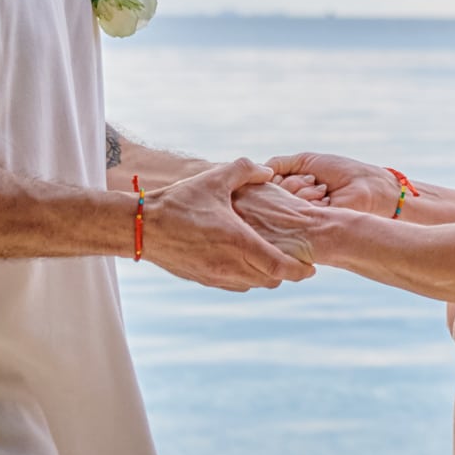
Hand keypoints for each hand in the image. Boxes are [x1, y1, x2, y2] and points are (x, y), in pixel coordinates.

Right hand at [141, 158, 314, 290]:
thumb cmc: (179, 201)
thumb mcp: (214, 178)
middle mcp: (229, 265)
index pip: (280, 267)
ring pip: (252, 285)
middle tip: (294, 260)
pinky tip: (243, 261)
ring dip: (264, 276)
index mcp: (238, 242)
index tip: (312, 267)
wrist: (142, 227)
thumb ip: (245, 169)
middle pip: (270, 280)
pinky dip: (245, 277)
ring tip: (270, 259)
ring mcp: (215, 276)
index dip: (300, 270)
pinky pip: (233, 285)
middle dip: (285, 273)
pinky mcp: (203, 280)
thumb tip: (268, 171)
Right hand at [269, 151, 397, 215]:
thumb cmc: (341, 172)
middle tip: (315, 181)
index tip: (306, 174)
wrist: (367, 186)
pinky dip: (310, 197)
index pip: (266, 185)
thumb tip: (258, 169)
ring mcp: (297, 221)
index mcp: (288, 193)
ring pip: (280, 201)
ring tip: (323, 189)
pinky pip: (293, 210)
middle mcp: (289, 209)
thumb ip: (279, 164)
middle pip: (271, 194)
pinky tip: (325, 197)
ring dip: (303, 190)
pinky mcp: (307, 230)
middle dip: (293, 183)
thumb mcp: (305, 161)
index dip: (280, 176)